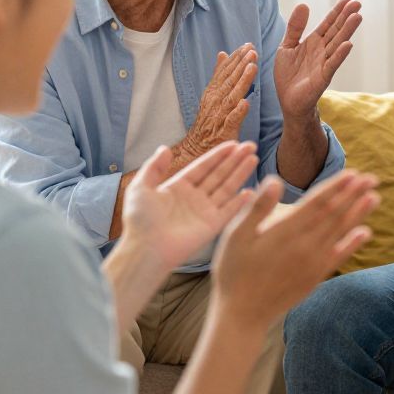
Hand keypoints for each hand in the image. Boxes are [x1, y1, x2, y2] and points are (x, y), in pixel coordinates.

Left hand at [121, 142, 259, 272]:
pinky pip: (229, 210)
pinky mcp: (212, 226)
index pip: (203, 167)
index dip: (218, 155)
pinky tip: (251, 190)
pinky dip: (241, 202)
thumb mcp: (141, 187)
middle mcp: (194, 197)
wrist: (146, 249)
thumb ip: (154, 167)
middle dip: (234, 160)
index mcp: (178, 187)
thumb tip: (165, 148)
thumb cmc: (140, 220)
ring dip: (240, 174)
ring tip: (253, 159)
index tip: (233, 144)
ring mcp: (204, 211)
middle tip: (250, 146)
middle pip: (219, 174)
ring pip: (227, 188)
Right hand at [180, 44, 256, 162]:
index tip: (247, 45)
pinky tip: (246, 103)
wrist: (198, 147)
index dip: (236, 58)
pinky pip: (231, 120)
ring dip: (242, 81)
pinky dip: (238, 111)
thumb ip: (219, 74)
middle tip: (252, 51)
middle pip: (229, 80)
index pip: (225, 72)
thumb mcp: (212, 94)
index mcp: (213, 92)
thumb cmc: (210, 120)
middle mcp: (215, 101)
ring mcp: (219, 115)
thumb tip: (223, 53)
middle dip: (241, 64)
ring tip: (252, 68)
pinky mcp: (224, 131)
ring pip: (231, 96)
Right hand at [211, 170, 380, 328]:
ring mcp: (312, 262)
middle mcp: (304, 245)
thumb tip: (274, 180)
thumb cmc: (233, 271)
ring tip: (374, 197)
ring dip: (358, 213)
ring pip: (340, 232)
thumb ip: (257, 208)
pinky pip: (339, 256)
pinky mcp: (315, 277)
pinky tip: (365, 232)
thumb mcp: (234, 236)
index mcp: (285, 231)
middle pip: (334, 214)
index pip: (317, 203)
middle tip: (372, 178)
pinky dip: (353, 243)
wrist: (242, 314)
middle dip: (353, 195)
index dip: (336, 187)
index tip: (353, 174)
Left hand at [275, 0, 362, 117]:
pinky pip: (332, 64)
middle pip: (336, 30)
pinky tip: (348, 44)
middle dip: (346, 17)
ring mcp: (324, 63)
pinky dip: (340, 55)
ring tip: (357, 17)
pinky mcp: (322, 77)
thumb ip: (295, 28)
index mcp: (314, 42)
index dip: (337, 11)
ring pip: (338, 44)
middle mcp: (322, 51)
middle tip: (358, 3)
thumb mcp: (286, 47)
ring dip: (348, 31)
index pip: (328, 23)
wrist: (288, 102)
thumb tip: (304, 4)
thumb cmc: (289, 76)